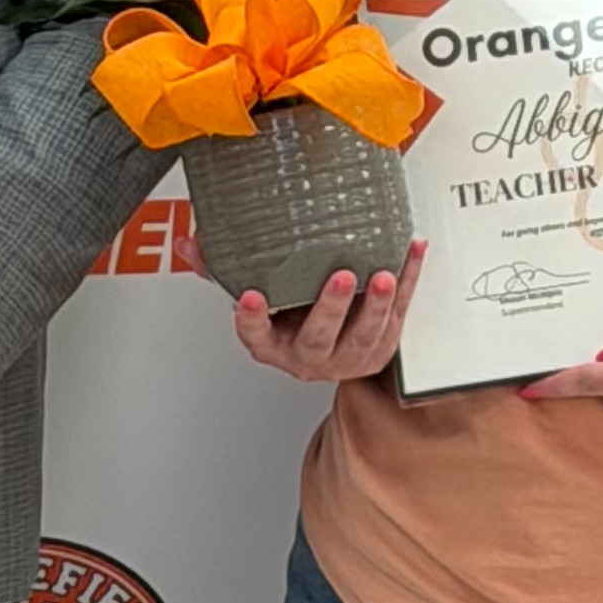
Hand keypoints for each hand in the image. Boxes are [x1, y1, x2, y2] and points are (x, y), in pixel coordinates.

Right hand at [185, 233, 425, 382]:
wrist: (335, 354)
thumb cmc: (292, 321)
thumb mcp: (258, 302)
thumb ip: (224, 272)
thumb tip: (191, 245)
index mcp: (274, 345)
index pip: (256, 335)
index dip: (252, 319)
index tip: (250, 298)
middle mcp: (310, 357)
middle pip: (318, 339)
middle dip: (331, 308)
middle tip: (341, 278)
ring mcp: (347, 356)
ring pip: (364, 334)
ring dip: (376, 304)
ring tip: (383, 276)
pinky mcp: (381, 347)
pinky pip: (398, 315)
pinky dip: (408, 282)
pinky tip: (411, 252)